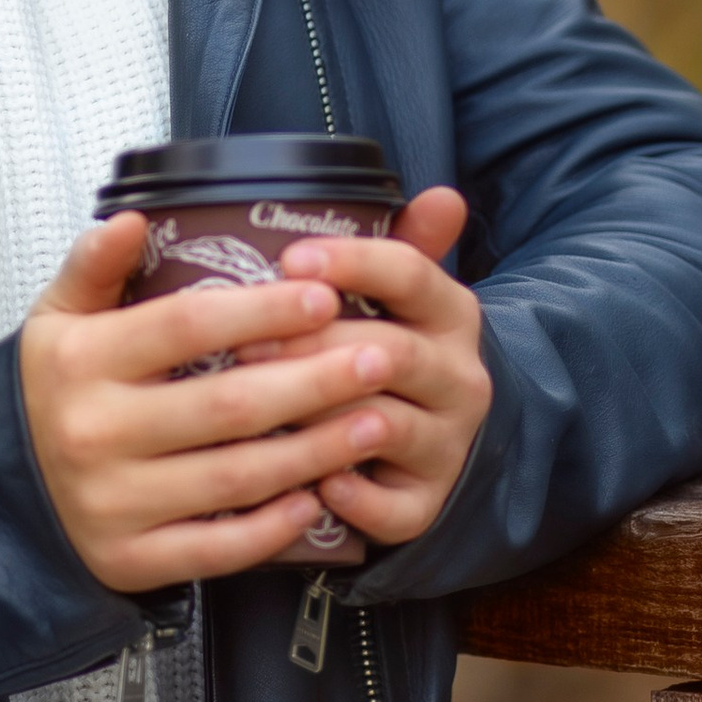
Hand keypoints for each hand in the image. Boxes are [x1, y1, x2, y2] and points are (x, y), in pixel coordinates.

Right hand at [22, 215, 410, 595]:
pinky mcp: (129, 559)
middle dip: (314, 381)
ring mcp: (111, 502)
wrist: (1, 490)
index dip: (260, 311)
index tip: (325, 296)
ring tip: (374, 422)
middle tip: (380, 358)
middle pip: (226, 404)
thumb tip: (130, 220)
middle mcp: (94, 432)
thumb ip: (95, 266)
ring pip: (233, 476)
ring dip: (314, 451)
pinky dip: (271, 526)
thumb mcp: (57, 318)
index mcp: (81, 360)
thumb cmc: (54, 390)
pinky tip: (315, 497)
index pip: (184, 326)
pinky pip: (214, 546)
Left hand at [270, 187, 488, 552]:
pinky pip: (393, 507)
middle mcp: (460, 377)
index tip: (289, 257)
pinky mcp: (427, 502)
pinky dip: (352, 497)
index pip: (411, 274)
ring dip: (322, 418)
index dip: (351, 263)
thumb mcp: (402, 296)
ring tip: (260, 409)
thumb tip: (443, 194)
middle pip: (390, 352)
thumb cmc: (394, 351)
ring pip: (385, 426)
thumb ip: (403, 244)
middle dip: (313, 346)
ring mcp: (447, 444)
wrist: (441, 438)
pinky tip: (310, 484)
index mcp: (451, 315)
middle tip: (241, 344)